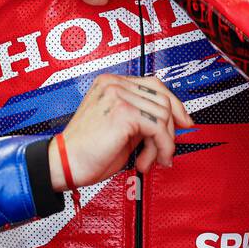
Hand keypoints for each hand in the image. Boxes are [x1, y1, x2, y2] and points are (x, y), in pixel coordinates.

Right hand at [48, 74, 193, 189]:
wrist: (64, 165)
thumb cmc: (86, 151)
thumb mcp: (120, 128)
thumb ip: (142, 119)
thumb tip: (172, 122)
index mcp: (110, 83)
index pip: (153, 84)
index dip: (174, 104)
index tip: (184, 122)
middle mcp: (114, 84)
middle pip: (162, 97)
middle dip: (170, 129)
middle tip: (164, 151)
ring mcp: (118, 95)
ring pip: (163, 114)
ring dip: (162, 143)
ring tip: (147, 160)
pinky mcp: (123, 112)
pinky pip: (158, 128)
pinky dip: (160, 147)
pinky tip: (147, 160)